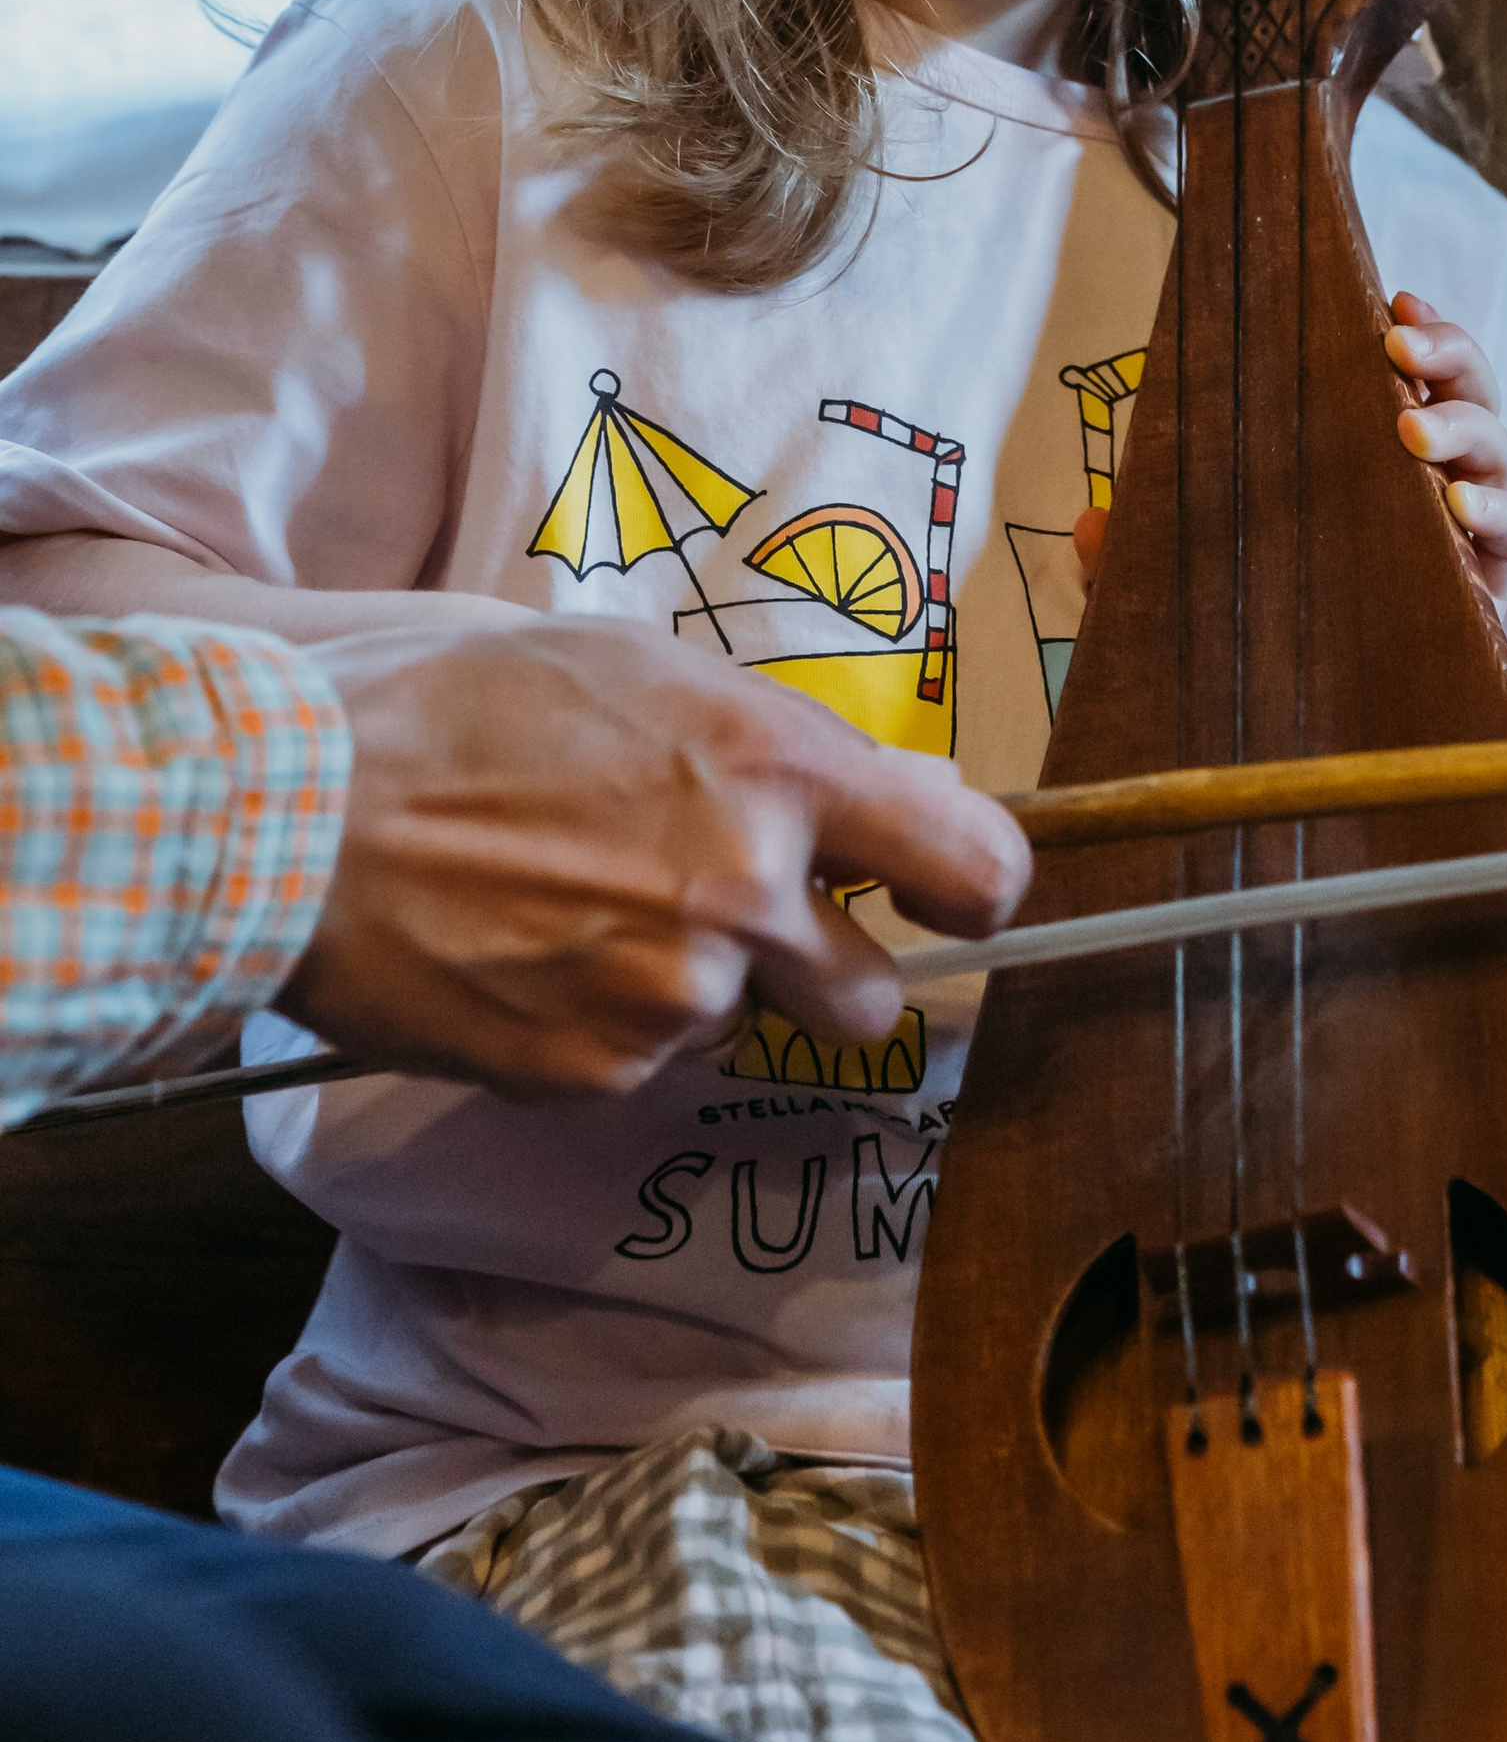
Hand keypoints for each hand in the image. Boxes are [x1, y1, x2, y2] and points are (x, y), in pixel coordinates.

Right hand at [277, 622, 1030, 1098]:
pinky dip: (597, 1025)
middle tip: (718, 915)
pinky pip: (638, 1063)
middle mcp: (748, 891)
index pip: (970, 863)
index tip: (955, 901)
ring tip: (574, 911)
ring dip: (686, 989)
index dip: (976, 891)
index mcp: (777, 769)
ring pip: (735, 1022)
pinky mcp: (593, 1072)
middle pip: (868, 996)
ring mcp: (672, 995)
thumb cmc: (459, 705)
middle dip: (815, 969)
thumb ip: (775, 744)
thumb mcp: (641, 668)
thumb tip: (891, 796)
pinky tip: (522, 955)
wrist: (295, 808)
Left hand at [1069, 293, 1506, 612]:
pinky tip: (1458, 512)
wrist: (1330, 728)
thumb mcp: (1193, 587)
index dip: (1414, 325)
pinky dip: (1501, 511)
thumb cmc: (1272, 626)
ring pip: (1499, 446)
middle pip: (1469, 385)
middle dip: (1446, 350)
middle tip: (1397, 345)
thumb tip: (1089, 521)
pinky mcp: (1494, 582)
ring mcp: (1469, 525)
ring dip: (1464, 425)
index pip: (1409, 365)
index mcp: (1372, 450)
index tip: (1390, 299)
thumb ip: (1141, 558)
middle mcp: (1432, 474)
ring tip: (1412, 430)